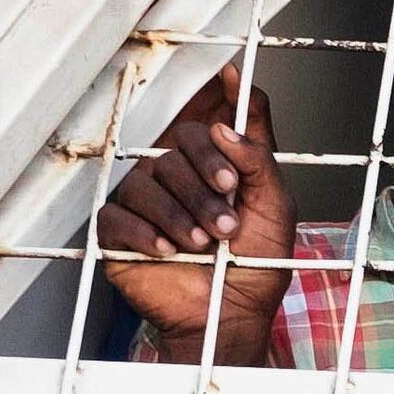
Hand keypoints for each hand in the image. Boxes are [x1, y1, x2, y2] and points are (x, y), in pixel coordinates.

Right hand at [93, 75, 295, 362]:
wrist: (231, 316)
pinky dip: (147, 233)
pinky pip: (118, 215)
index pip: (208, 118)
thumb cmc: (254, 266)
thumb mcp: (275, 212)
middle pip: (177, 145)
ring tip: (205, 244)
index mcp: (213, 164)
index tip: (229, 77)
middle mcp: (177, 174)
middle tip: (229, 220)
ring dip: (181, 214)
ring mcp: (145, 199)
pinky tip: (169, 252)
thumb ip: (260, 163)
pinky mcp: (119, 230)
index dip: (216, 96)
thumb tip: (227, 125)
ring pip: (147, 180)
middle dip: (206, 182)